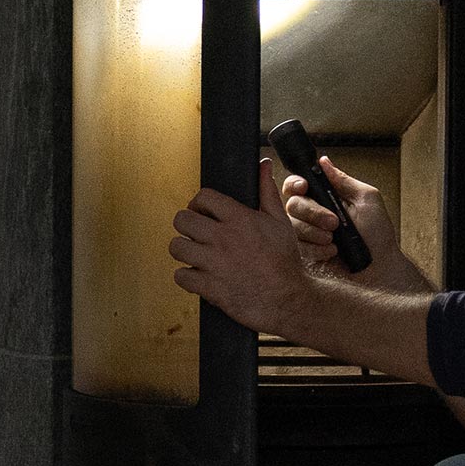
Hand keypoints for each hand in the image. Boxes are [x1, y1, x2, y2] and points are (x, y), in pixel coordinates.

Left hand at [169, 159, 313, 336]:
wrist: (288, 300)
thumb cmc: (285, 261)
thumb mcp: (280, 221)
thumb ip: (267, 191)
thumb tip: (263, 165)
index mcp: (239, 219)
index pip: (203, 197)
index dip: (199, 202)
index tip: (203, 211)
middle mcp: (223, 238)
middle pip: (181, 220)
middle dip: (187, 224)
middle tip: (196, 231)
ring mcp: (214, 263)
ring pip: (176, 247)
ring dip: (184, 249)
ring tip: (195, 253)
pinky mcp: (209, 287)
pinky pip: (181, 276)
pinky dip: (187, 276)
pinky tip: (199, 274)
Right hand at [282, 156, 405, 288]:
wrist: (379, 268)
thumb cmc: (378, 236)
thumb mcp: (367, 200)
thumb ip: (344, 180)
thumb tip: (324, 161)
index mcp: (325, 197)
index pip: (297, 185)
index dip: (295, 183)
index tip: (305, 187)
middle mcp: (313, 215)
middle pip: (292, 204)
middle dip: (313, 212)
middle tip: (334, 222)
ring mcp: (308, 235)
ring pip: (293, 226)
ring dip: (315, 232)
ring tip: (334, 239)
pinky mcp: (306, 255)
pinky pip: (298, 247)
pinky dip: (316, 249)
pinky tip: (332, 251)